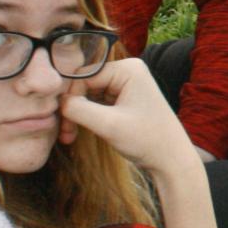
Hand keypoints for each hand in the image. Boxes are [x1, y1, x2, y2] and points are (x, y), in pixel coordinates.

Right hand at [58, 58, 196, 176]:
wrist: (171, 159)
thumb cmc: (147, 140)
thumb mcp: (109, 124)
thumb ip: (79, 109)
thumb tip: (57, 101)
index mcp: (128, 68)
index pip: (84, 75)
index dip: (69, 96)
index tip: (61, 121)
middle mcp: (127, 71)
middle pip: (84, 84)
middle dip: (72, 107)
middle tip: (65, 134)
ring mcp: (126, 84)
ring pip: (88, 94)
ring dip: (77, 114)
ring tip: (69, 136)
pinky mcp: (123, 98)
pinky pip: (96, 102)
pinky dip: (86, 117)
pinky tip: (77, 133)